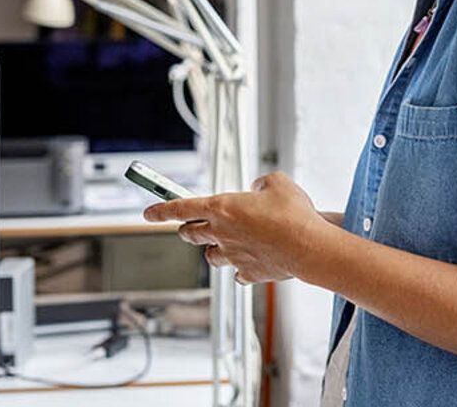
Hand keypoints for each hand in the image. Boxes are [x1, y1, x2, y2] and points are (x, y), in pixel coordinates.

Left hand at [141, 172, 334, 284]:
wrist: (308, 247)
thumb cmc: (293, 213)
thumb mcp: (277, 183)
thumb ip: (262, 182)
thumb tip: (258, 189)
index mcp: (222, 208)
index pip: (180, 208)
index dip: (161, 210)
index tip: (148, 213)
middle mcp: (221, 233)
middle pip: (191, 234)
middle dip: (188, 229)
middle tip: (192, 226)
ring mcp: (233, 256)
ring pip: (210, 256)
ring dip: (213, 249)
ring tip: (226, 243)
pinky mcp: (248, 273)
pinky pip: (237, 273)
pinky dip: (240, 268)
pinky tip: (250, 262)